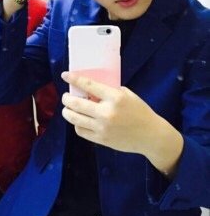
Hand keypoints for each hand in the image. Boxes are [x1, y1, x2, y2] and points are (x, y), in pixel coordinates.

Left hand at [61, 72, 183, 176]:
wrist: (150, 136)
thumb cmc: (140, 112)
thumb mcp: (128, 95)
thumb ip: (110, 91)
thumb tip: (90, 88)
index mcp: (115, 98)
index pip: (89, 86)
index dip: (74, 79)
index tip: (65, 75)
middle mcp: (106, 113)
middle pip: (76, 103)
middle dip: (67, 98)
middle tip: (66, 96)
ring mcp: (102, 127)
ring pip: (74, 118)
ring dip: (67, 112)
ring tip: (68, 108)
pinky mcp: (100, 139)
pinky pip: (80, 130)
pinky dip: (76, 124)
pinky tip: (78, 120)